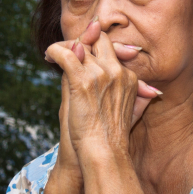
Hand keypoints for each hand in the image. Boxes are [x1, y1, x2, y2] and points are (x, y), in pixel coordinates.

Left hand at [46, 23, 160, 155]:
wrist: (104, 153)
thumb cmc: (111, 137)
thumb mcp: (129, 111)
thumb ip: (132, 92)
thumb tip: (143, 84)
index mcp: (129, 78)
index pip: (110, 49)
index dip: (95, 46)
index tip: (81, 49)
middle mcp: (117, 72)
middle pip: (99, 41)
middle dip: (82, 40)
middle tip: (66, 49)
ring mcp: (100, 75)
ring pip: (80, 46)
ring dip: (63, 47)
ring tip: (53, 55)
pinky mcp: (82, 81)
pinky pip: (66, 55)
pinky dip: (55, 51)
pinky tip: (49, 55)